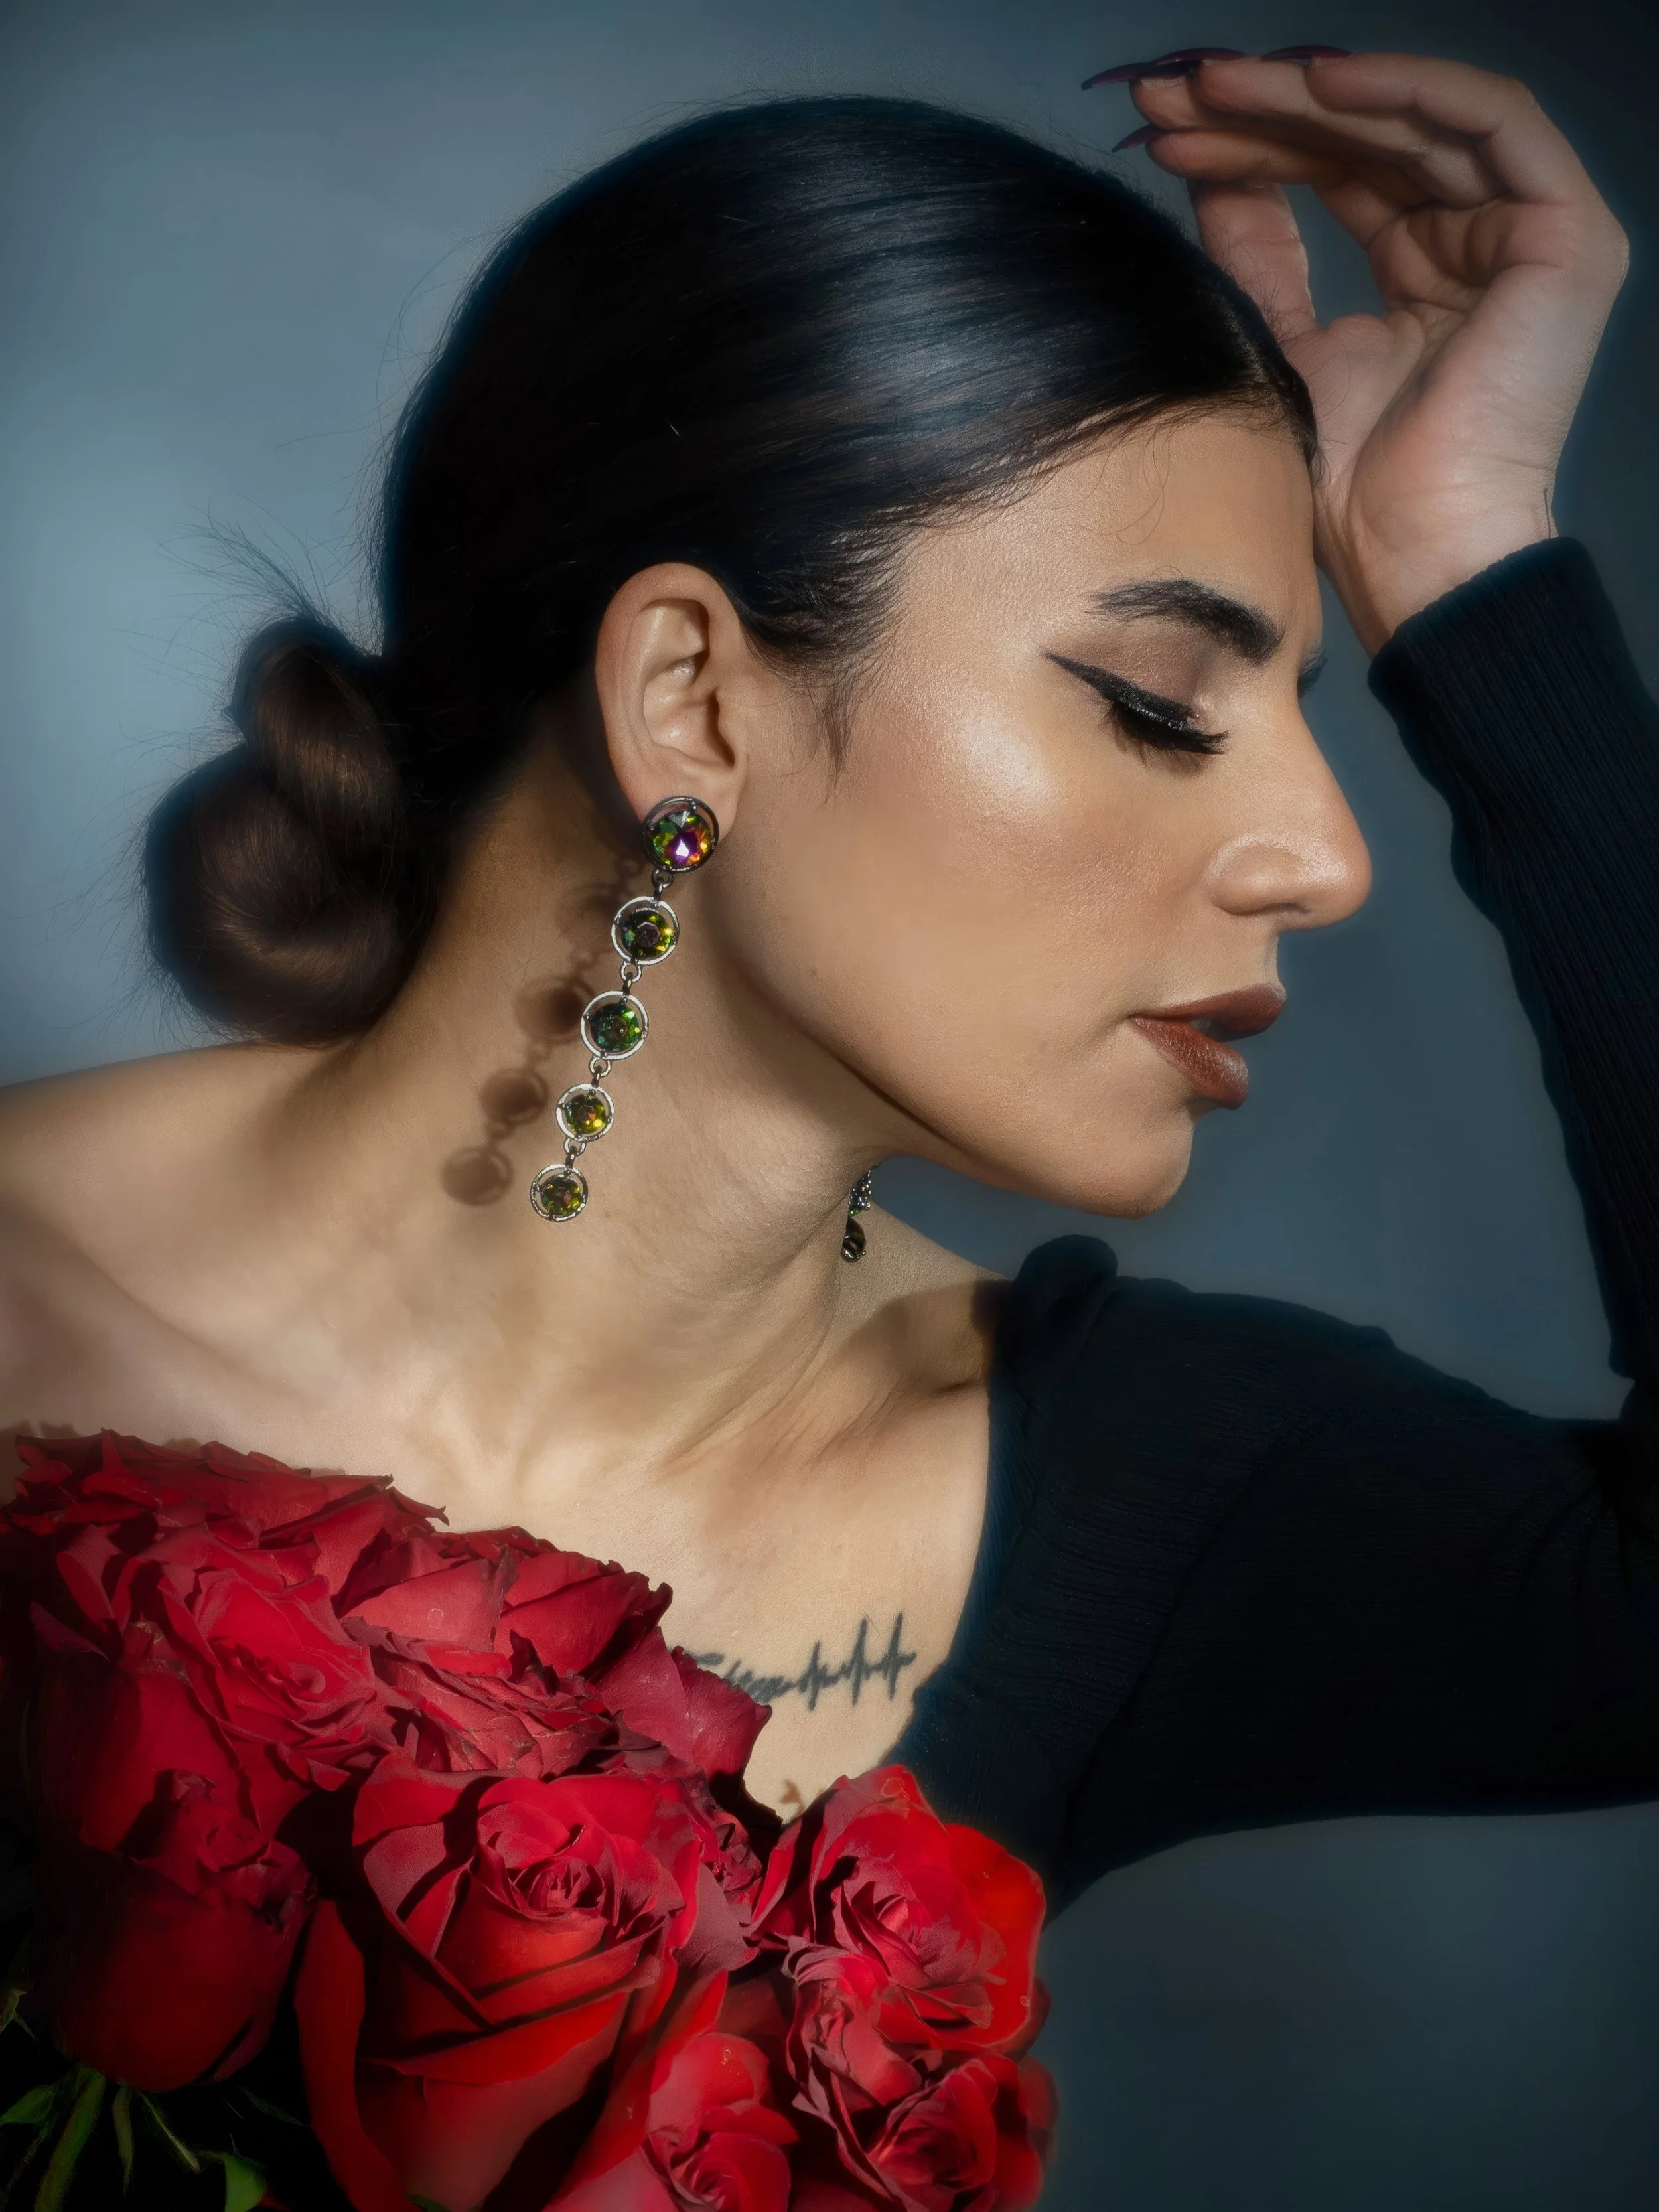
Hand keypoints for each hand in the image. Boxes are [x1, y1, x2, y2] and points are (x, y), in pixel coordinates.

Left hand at [1117, 52, 1628, 650]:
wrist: (1407, 546)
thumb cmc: (1346, 484)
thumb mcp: (1282, 340)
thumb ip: (1257, 252)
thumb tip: (1205, 166)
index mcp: (1423, 276)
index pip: (1338, 177)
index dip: (1254, 143)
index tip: (1164, 126)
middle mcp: (1478, 245)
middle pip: (1371, 144)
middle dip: (1268, 109)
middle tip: (1177, 89)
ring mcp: (1527, 236)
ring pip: (1419, 123)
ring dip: (1315, 94)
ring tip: (1223, 84)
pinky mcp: (1563, 235)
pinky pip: (1491, 122)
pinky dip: (1409, 90)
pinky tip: (1323, 81)